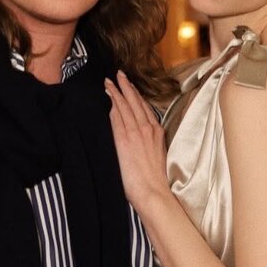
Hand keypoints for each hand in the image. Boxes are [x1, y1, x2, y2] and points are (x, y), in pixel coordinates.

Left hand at [105, 71, 170, 213]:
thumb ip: (149, 143)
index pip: (145, 109)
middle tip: (119, 74)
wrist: (154, 192)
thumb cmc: (156, 181)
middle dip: (126, 87)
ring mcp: (137, 132)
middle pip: (136, 102)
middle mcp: (148, 129)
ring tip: (110, 81)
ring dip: (117, 91)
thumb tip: (140, 140)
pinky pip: (118, 116)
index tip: (130, 87)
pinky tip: (108, 97)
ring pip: (126, 106)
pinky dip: (114, 104)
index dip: (136, 96)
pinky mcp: (125, 139)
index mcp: (157, 133)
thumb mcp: (157, 156)